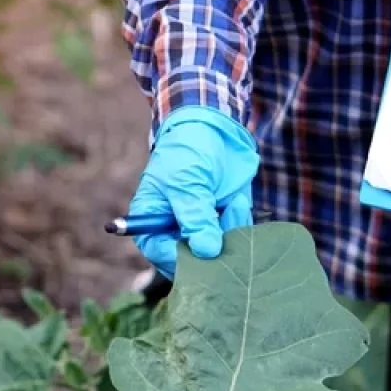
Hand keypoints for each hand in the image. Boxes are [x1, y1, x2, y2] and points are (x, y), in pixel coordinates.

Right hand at [129, 108, 259, 278]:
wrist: (214, 129)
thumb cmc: (188, 152)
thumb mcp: (187, 183)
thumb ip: (195, 217)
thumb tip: (206, 251)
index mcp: (151, 225)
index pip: (163, 254)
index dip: (183, 257)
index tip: (205, 250)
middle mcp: (174, 234)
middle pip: (192, 262)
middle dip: (212, 248)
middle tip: (222, 223)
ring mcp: (201, 231)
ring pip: (219, 252)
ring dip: (229, 230)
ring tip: (228, 202)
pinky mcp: (225, 226)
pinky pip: (237, 239)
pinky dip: (240, 222)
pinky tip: (236, 201)